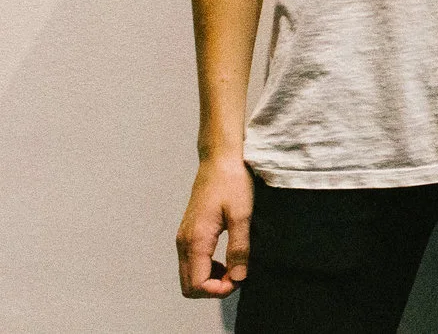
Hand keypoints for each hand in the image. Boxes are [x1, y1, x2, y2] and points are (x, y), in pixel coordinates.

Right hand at [175, 155, 252, 297]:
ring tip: (235, 267)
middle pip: (188, 286)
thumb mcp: (242, 215)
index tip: (240, 279)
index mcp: (195, 240)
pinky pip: (191, 263)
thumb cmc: (232, 183)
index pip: (196, 284)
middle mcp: (183, 243)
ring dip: (210, 280)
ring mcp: (183, 238)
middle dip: (213, 289)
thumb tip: (238, 278)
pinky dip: (207, 269)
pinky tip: (226, 258)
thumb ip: (239, 248)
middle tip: (238, 276)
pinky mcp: (188, 234)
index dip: (219, 290)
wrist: (219, 160)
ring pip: (188, 276)